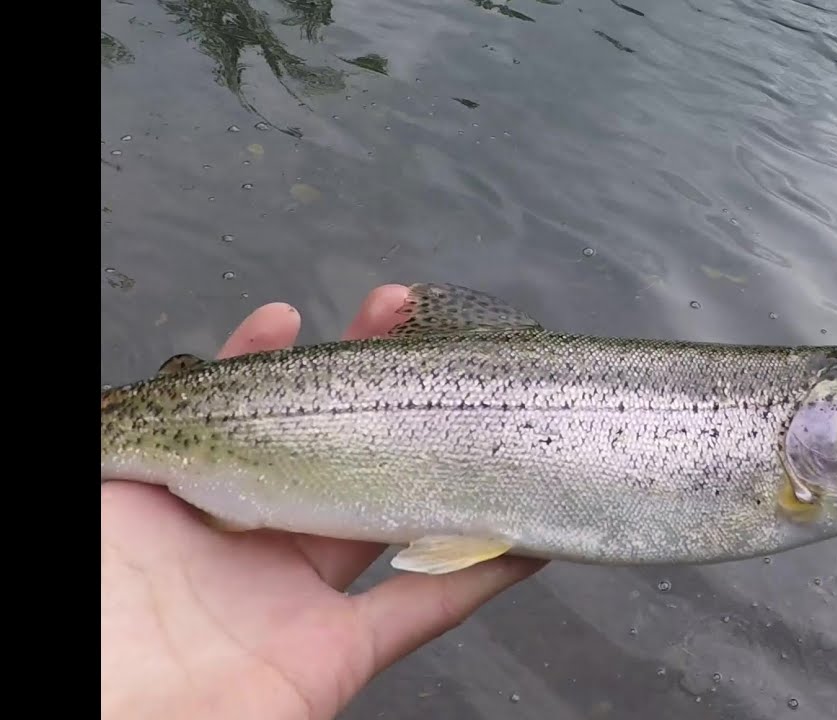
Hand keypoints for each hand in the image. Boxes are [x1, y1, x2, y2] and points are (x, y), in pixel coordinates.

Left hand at [101, 285, 545, 719]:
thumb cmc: (91, 611)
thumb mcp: (108, 494)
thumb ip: (133, 429)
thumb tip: (179, 367)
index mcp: (187, 509)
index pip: (236, 422)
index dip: (268, 366)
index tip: (293, 318)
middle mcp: (249, 547)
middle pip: (326, 452)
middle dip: (367, 385)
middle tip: (399, 322)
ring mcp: (296, 599)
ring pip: (386, 519)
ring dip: (435, 463)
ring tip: (473, 399)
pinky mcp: (337, 655)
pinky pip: (423, 609)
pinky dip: (479, 574)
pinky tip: (523, 532)